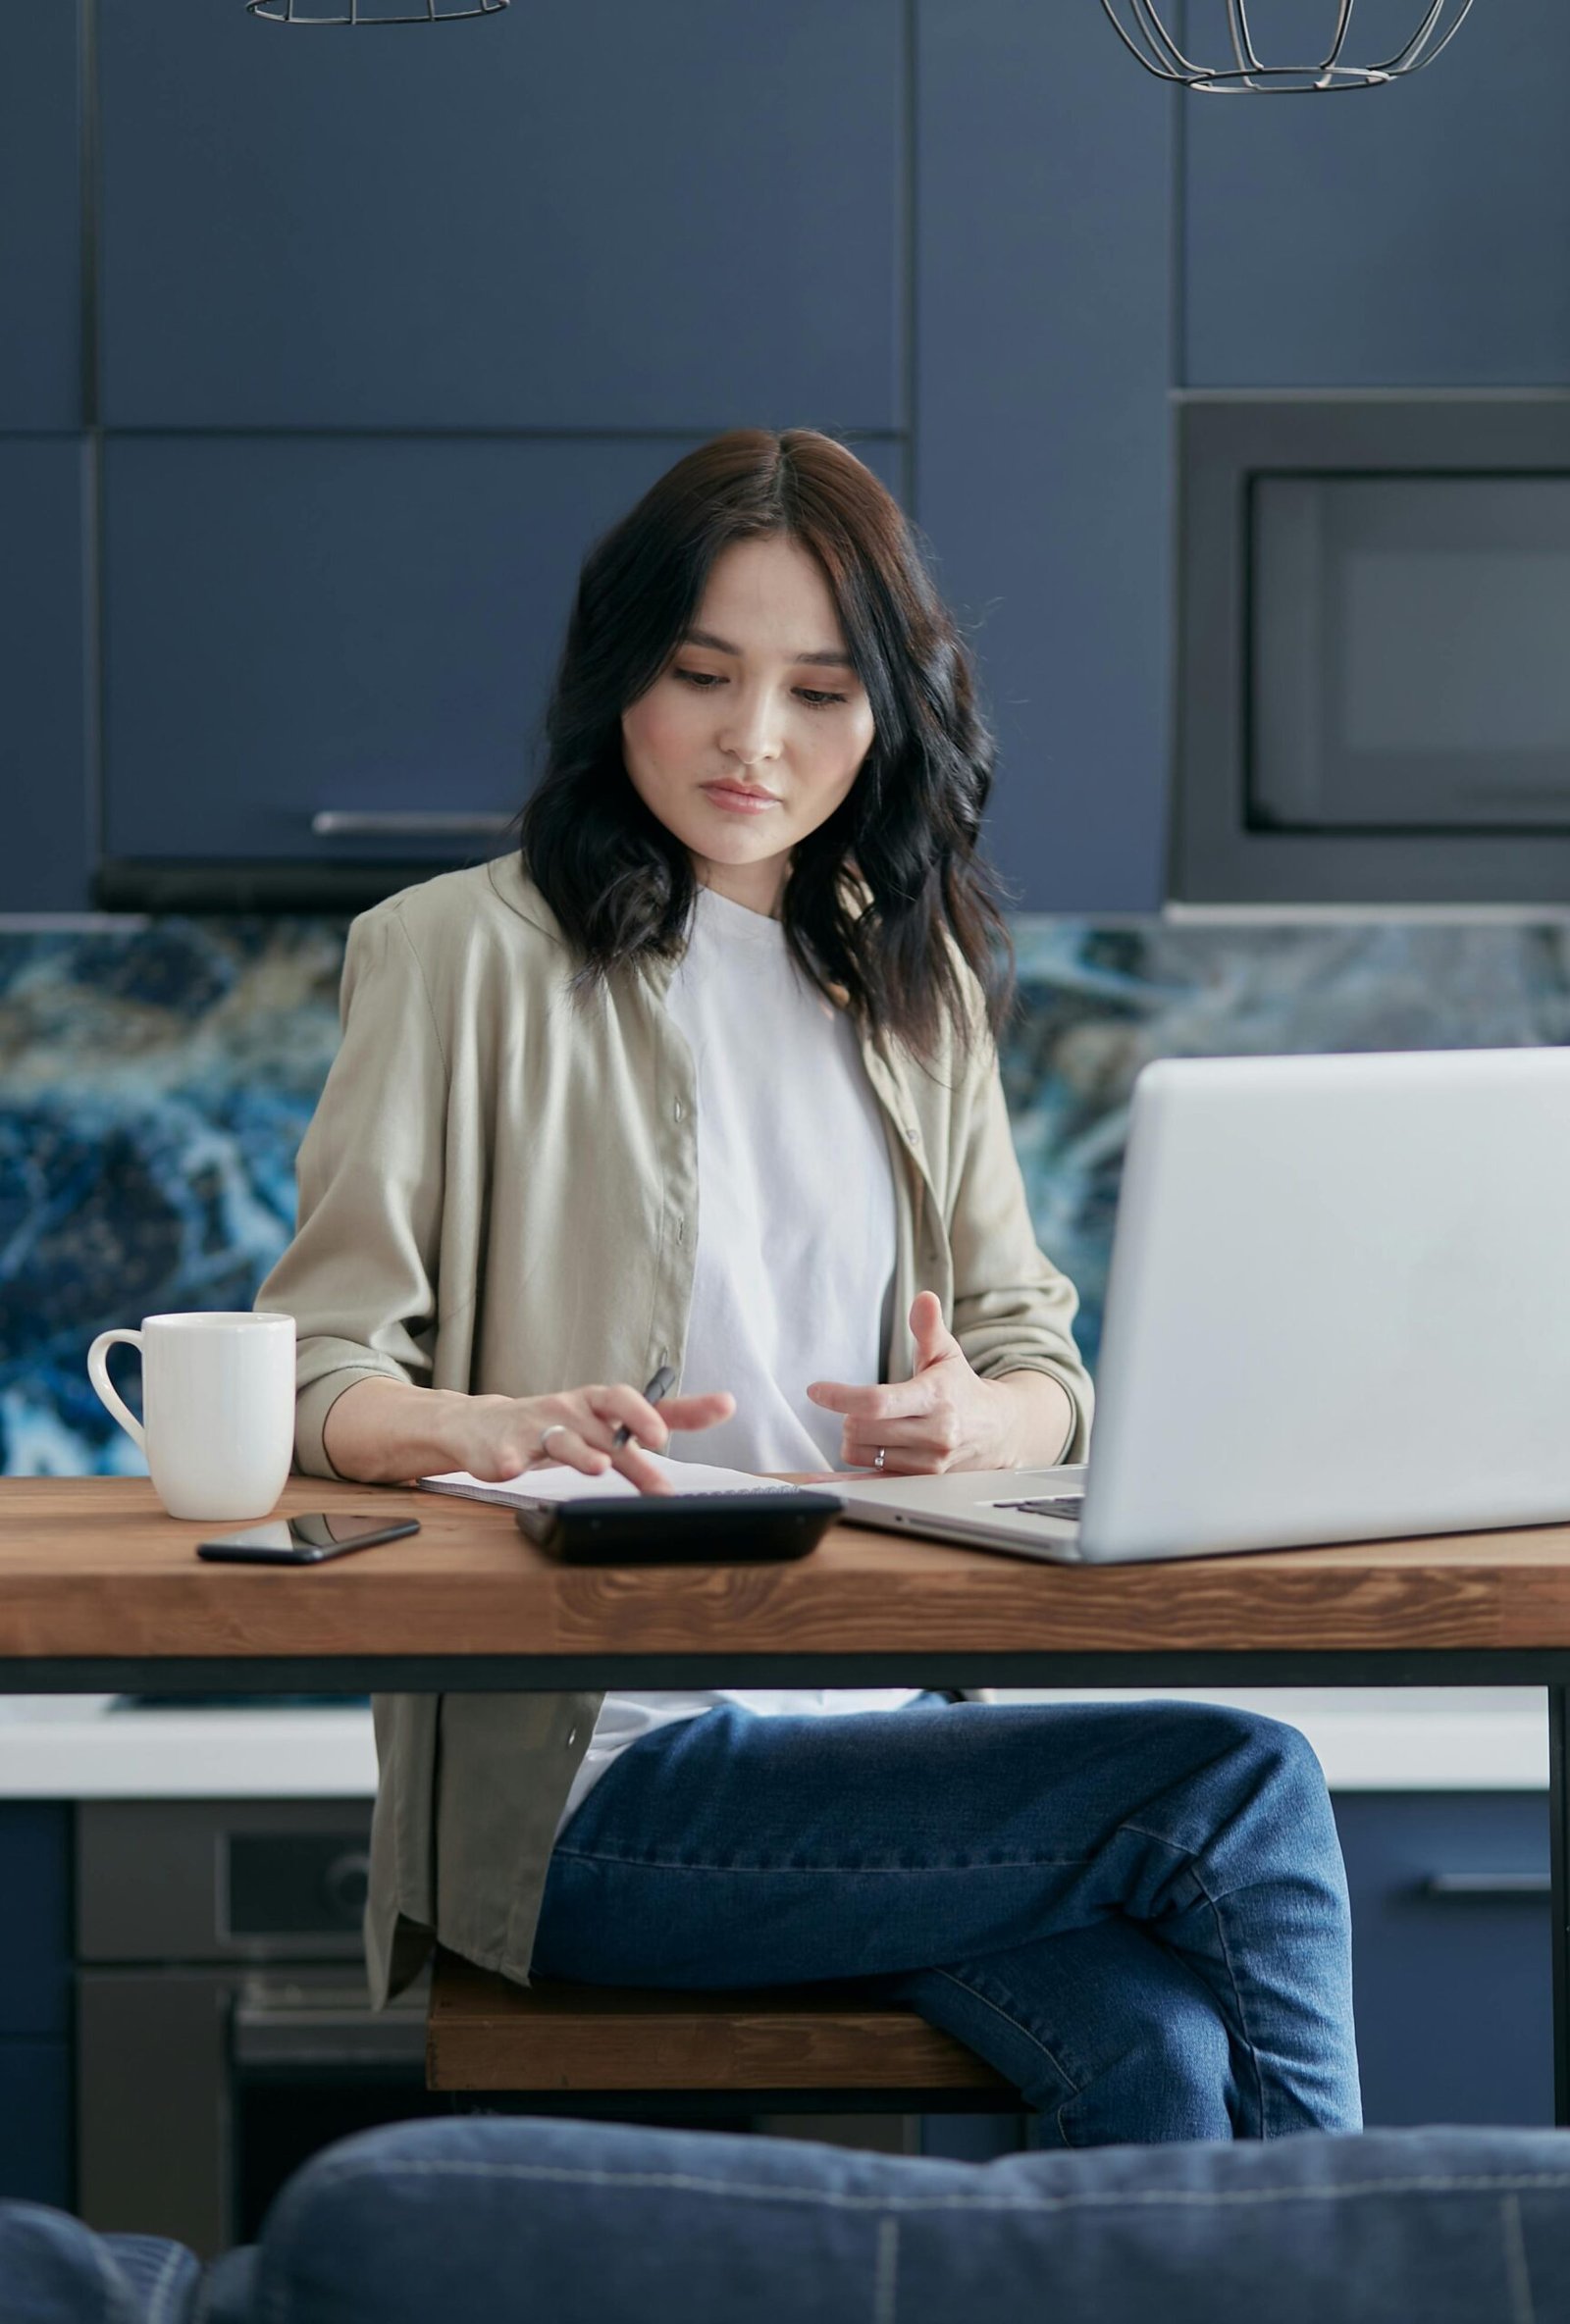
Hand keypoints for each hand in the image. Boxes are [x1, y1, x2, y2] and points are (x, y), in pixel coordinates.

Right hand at [452, 1382, 734, 1496]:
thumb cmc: (553, 1429)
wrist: (484, 1429)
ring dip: (582, 1453)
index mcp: (600, 1405)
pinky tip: (513, 1468)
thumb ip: (636, 1451)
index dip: (687, 1406)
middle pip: (611, 1413)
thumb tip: (672, 1487)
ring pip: (564, 1437)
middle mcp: (575, 1410)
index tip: (723, 1406)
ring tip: (599, 1467)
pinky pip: (509, 1454)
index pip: (647, 1402)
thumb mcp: (599, 1434)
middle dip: (637, 1422)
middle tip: (659, 1439)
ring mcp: (539, 1426)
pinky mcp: (506, 1447)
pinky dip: (512, 1460)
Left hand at [807, 1291, 1019, 1475]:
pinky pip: (871, 1480)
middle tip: (859, 1408)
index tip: (816, 1391)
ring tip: (875, 1428)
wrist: (995, 1430)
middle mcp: (935, 1433)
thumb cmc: (960, 1388)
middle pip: (862, 1430)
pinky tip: (851, 1459)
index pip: (877, 1402)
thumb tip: (924, 1299)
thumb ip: (929, 1327)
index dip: (840, 1396)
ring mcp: (929, 1463)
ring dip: (855, 1440)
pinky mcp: (922, 1483)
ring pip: (862, 1455)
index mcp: (935, 1397)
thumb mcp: (946, 1353)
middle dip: (849, 1416)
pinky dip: (855, 1469)